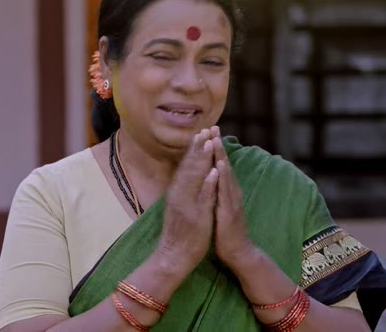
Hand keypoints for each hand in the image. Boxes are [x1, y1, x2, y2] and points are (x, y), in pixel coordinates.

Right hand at [156, 128, 217, 273]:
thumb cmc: (178, 232)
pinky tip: (213, 172)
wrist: (172, 257)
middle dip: (198, 148)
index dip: (193, 149)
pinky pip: (203, 197)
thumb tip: (185, 175)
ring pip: (195, 178)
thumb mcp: (177, 207)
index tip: (200, 132)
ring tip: (209, 143)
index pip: (185, 166)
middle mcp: (180, 196)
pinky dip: (208, 184)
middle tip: (206, 129)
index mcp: (177, 193)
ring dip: (202, 160)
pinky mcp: (196, 216)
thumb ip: (181, 191)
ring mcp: (187, 205)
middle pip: (189, 167)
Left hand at [211, 129, 255, 267]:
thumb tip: (213, 178)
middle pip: (224, 165)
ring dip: (221, 156)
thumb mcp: (221, 207)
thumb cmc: (226, 232)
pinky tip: (219, 166)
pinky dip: (222, 176)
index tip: (209, 132)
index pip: (220, 166)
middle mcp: (231, 193)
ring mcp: (231, 201)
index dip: (215, 149)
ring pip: (225, 175)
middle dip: (218, 145)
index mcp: (227, 191)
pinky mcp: (229, 211)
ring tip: (216, 140)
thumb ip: (219, 192)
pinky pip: (225, 191)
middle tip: (213, 127)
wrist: (238, 253)